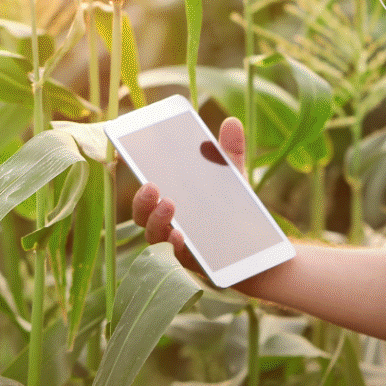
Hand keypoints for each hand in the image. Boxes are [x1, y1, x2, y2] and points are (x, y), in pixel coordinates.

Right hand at [131, 116, 246, 264]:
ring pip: (154, 236)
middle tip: (152, 185)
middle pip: (142, 215)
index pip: (146, 191)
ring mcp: (176, 246)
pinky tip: (180, 235)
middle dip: (142, 201)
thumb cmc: (236, 211)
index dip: (132, 175)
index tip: (126, 156)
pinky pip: (174, 257)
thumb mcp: (233, 179)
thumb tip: (231, 121)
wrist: (259, 249)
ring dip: (157, 220)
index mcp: (171, 202)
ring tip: (170, 203)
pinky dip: (173, 244)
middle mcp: (167, 225)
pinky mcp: (189, 263)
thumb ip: (230, 153)